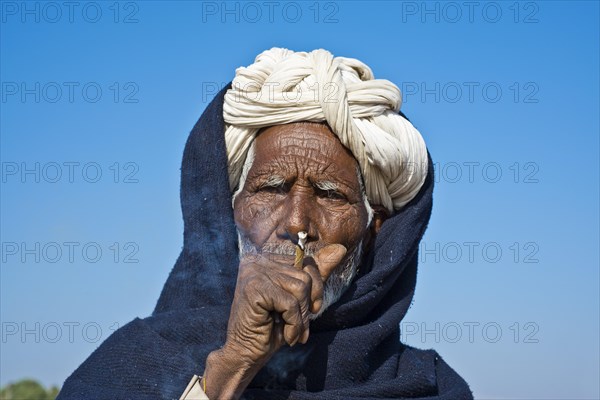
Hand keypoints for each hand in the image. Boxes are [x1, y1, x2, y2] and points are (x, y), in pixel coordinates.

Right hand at [203, 244, 346, 399]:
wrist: (246, 353)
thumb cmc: (272, 327)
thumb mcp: (298, 299)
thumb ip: (316, 274)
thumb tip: (341, 249)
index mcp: (266, 259)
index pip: (305, 262)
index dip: (315, 288)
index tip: (312, 309)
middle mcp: (257, 261)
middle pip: (305, 275)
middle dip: (307, 306)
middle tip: (301, 327)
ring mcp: (254, 272)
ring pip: (300, 288)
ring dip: (301, 317)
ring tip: (293, 332)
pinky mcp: (255, 288)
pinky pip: (290, 303)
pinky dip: (294, 323)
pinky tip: (287, 336)